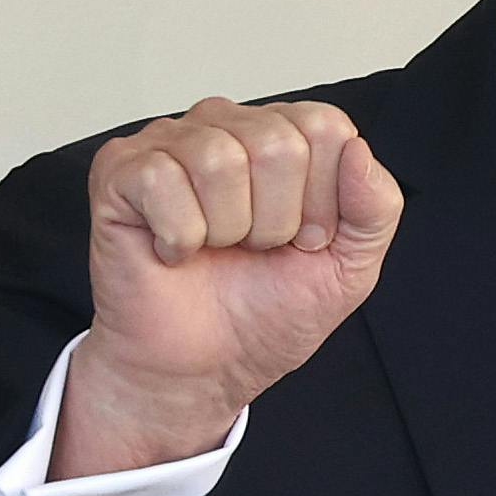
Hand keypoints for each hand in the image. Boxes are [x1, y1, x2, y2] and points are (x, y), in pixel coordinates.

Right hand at [59, 96, 401, 474]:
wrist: (201, 371)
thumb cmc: (264, 314)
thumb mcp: (349, 268)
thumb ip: (375, 208)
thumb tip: (357, 148)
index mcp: (284, 134)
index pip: (325, 128)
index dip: (321, 202)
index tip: (301, 242)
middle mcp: (226, 124)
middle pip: (276, 143)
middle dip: (275, 221)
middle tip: (252, 251)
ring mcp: (170, 143)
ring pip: (218, 160)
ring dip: (226, 230)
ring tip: (214, 250)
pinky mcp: (120, 171)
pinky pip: (162, 180)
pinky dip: (178, 235)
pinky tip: (174, 251)